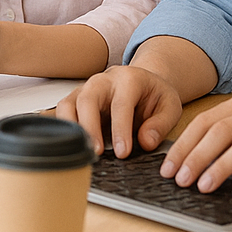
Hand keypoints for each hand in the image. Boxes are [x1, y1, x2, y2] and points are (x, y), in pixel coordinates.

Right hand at [54, 65, 183, 158]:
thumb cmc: (154, 95)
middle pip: (88, 99)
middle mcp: (103, 80)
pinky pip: (61, 111)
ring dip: (71, 128)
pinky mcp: (75, 99)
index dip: (120, 129)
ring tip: (80, 150)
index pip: (121, 103)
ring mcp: (86, 89)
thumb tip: (145, 142)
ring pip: (68, 104)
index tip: (122, 152)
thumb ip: (161, 124)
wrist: (143, 80)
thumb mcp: (170, 106)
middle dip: (90, 127)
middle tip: (96, 152)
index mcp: (129, 79)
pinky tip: (66, 144)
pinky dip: (61, 127)